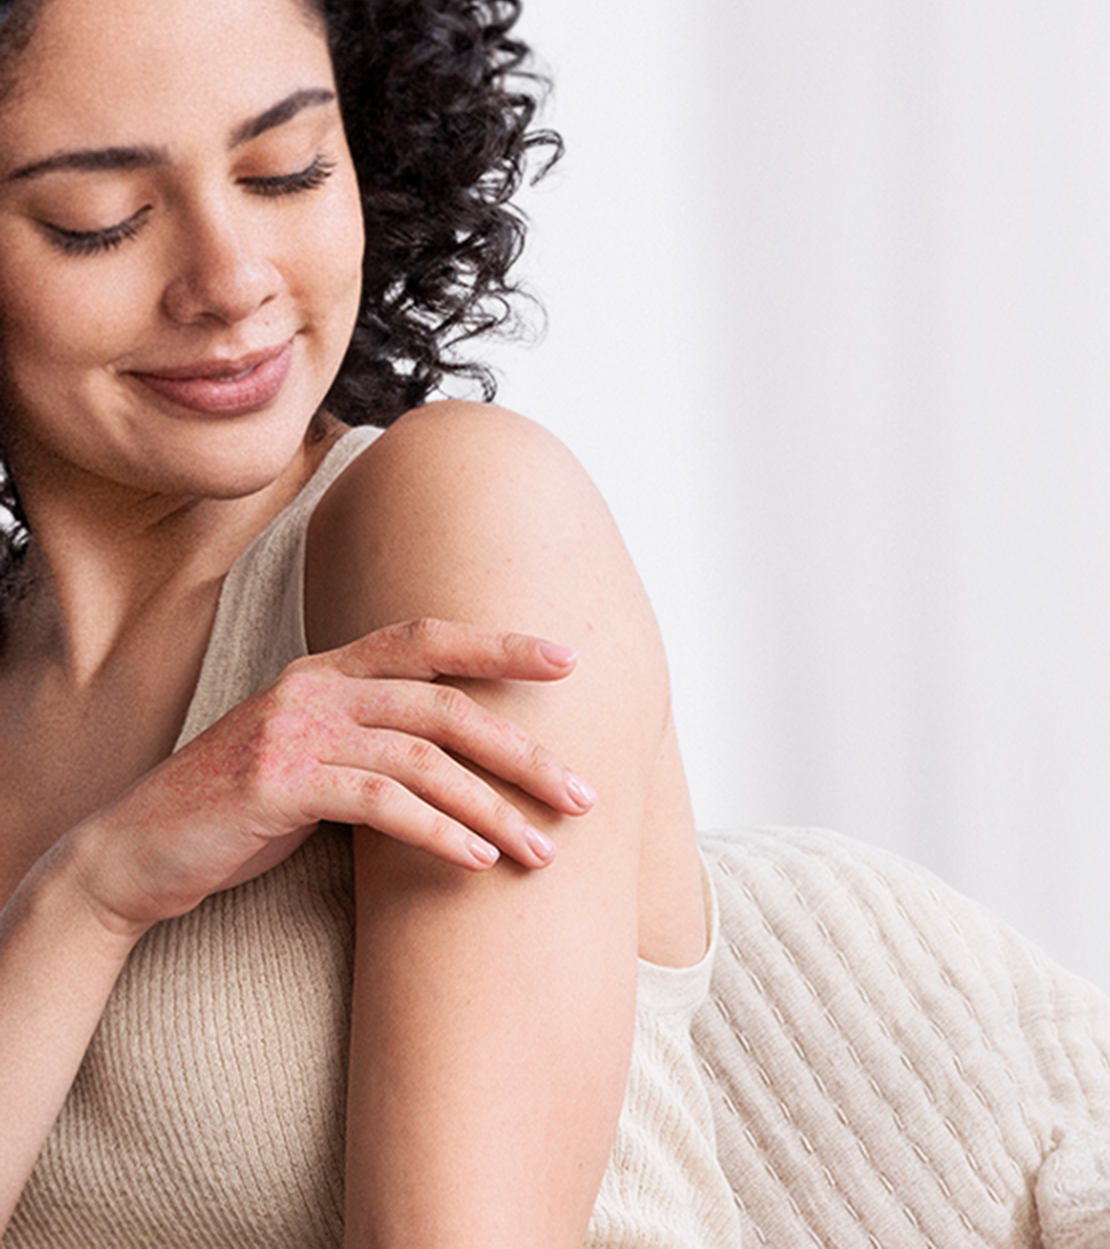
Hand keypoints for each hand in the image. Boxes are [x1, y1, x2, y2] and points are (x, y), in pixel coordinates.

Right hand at [64, 619, 593, 937]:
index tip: (569, 657)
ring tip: (543, 850)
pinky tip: (475, 861)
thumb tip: (472, 764)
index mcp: (327, 670)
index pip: (427, 639)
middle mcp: (315, 687)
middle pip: (446, 706)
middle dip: (524, 750)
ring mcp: (293, 732)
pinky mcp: (276, 784)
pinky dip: (437, 831)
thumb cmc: (242, 811)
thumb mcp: (315, 759)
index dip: (500, 643)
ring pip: (424, 759)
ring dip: (493, 808)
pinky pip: (380, 803)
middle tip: (583, 794)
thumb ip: (377, 744)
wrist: (135, 854)